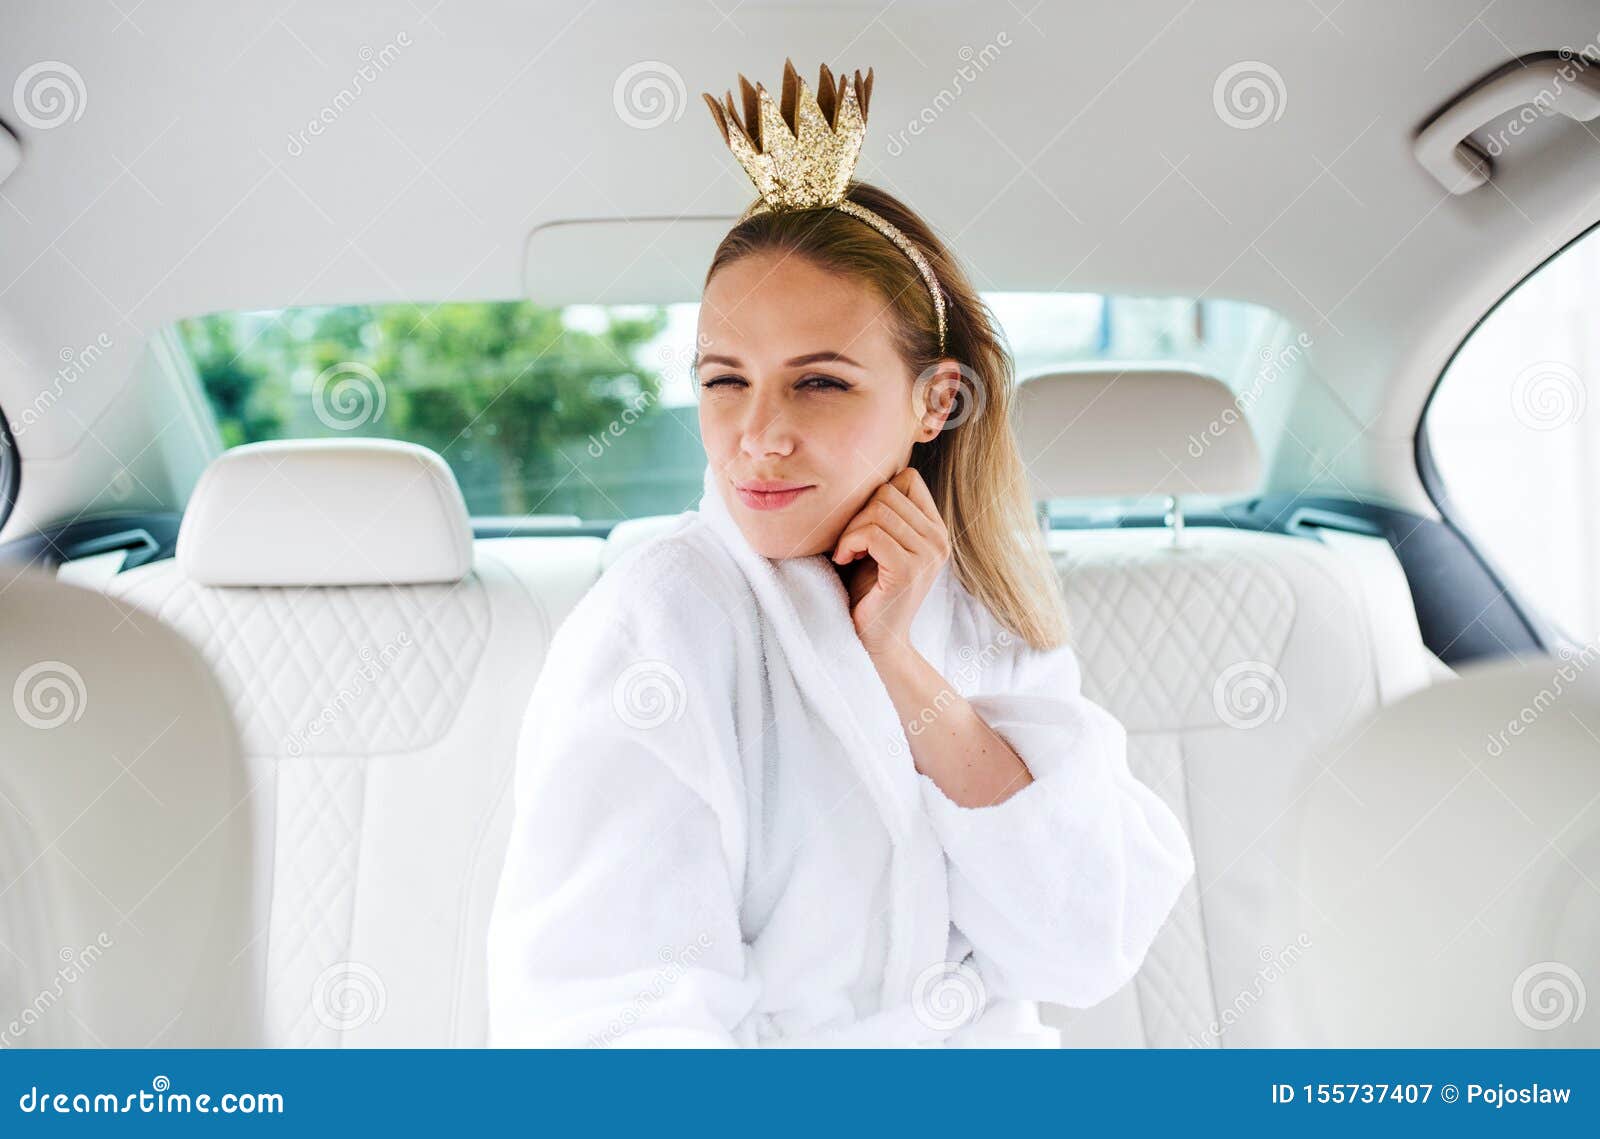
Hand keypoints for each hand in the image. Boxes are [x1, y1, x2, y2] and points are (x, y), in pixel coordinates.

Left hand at [831, 467, 950, 658]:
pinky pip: (872, 533)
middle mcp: (939, 539)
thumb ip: (883, 514)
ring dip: (850, 529)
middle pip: (889, 491)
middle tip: (847, 542)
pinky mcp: (909, 570)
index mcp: (935, 529)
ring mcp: (928, 555)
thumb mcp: (879, 545)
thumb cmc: (868, 591)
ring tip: (845, 552)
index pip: (908, 478)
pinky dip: (849, 543)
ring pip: (878, 509)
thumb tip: (861, 469)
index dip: (876, 493)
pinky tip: (843, 560)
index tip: (861, 524)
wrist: (874, 641)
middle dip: (857, 512)